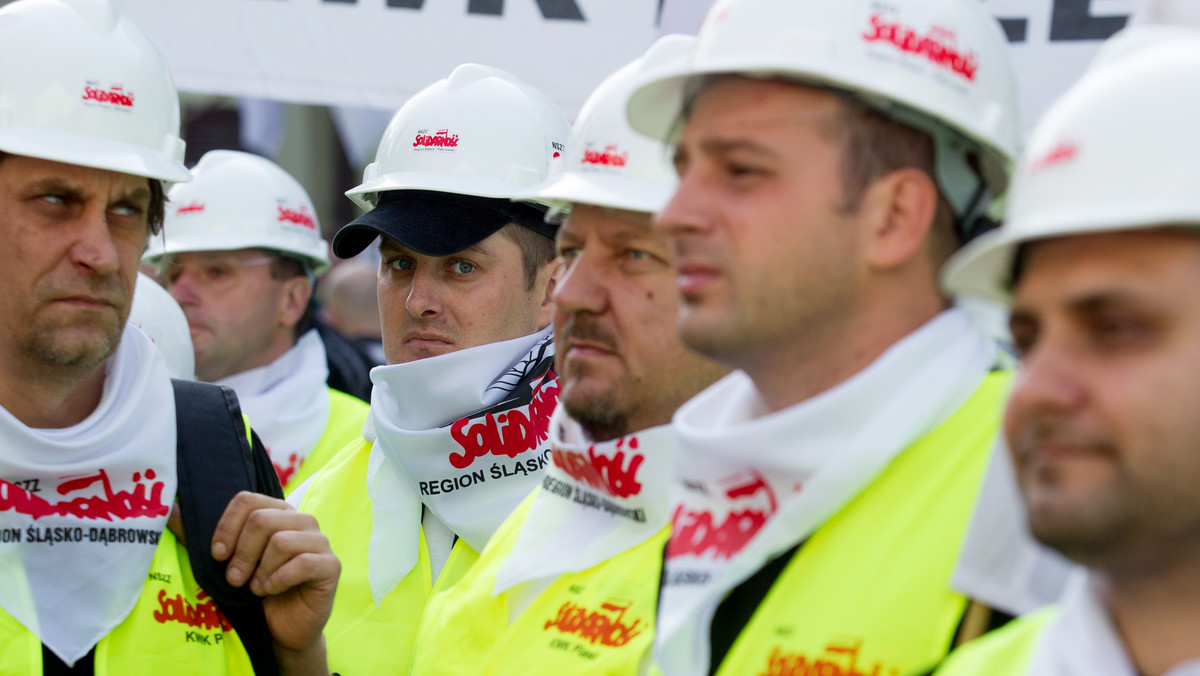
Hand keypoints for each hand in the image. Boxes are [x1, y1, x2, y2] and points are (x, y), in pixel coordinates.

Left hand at [212, 491, 339, 675]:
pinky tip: (272, 591)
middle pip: (263, 520)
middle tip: (234, 578)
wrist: (282, 628)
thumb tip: (171, 510)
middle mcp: (302, 521)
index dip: (227, 526)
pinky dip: (279, 580)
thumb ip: (199, 538)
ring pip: (281, 541)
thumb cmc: (255, 591)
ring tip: (256, 587)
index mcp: (277, 513)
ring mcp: (319, 541)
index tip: (216, 555)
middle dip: (242, 554)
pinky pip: (302, 563)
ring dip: (260, 570)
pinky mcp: (330, 565)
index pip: (248, 500)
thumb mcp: (225, 563)